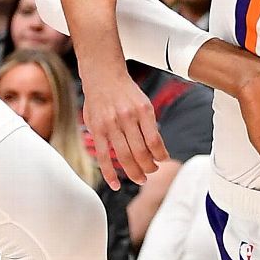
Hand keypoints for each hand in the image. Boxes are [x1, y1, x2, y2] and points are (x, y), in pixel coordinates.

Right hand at [82, 68, 168, 188]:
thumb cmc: (125, 91)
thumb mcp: (143, 103)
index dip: (160, 156)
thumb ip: (148, 125)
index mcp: (143, 110)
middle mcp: (127, 117)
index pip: (155, 141)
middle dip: (149, 167)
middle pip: (141, 152)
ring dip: (134, 172)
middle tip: (152, 172)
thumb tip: (156, 150)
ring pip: (124, 156)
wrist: (103, 75)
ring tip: (141, 178)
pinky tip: (116, 184)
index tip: (162, 160)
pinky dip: (110, 173)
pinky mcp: (97, 130)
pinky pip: (104, 156)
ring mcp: (111, 124)